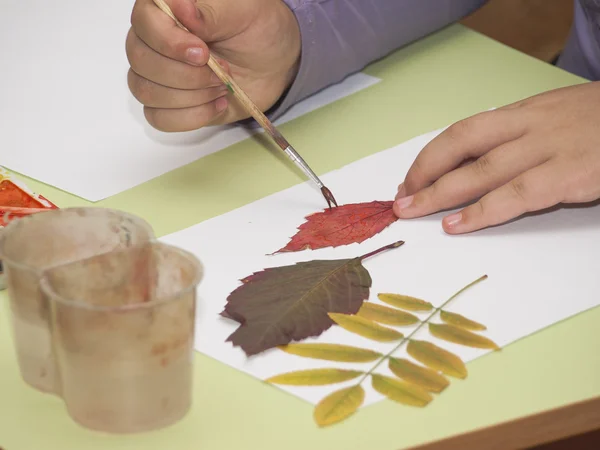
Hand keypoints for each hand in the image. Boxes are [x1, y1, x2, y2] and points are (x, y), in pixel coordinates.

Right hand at [126, 0, 300, 131]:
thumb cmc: (257, 30)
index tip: (203, 53)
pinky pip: (159, 118)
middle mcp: (153, 40)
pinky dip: (192, 116)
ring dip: (191, 96)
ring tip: (223, 87)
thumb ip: (211, 12)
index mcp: (165, 9)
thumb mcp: (244, 12)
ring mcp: (157, 74)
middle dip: (187, 74)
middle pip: (141, 61)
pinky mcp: (168, 104)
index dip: (168, 42)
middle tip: (223, 71)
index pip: (143, 22)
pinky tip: (216, 105)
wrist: (273, 63)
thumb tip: (182, 9)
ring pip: (147, 92)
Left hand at [393, 81, 599, 232]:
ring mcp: (547, 149)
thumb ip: (520, 139)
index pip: (463, 132)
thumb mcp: (555, 120)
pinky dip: (481, 212)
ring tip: (411, 211)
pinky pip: (514, 195)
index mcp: (523, 113)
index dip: (432, 156)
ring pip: (479, 171)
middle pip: (460, 146)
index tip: (411, 178)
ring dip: (439, 193)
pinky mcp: (567, 175)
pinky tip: (456, 225)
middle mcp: (528, 127)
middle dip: (424, 172)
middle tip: (400, 198)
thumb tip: (482, 165)